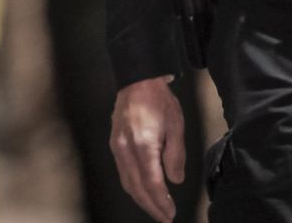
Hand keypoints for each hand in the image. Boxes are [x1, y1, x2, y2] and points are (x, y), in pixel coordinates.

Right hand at [110, 75, 185, 221]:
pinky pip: (122, 171)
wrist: (137, 82)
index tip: (171, 213)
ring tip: (155, 208)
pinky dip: (132, 186)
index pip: (152, 182)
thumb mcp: (176, 127)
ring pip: (127, 181)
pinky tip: (142, 190)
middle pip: (137, 187)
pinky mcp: (115, 144)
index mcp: (144, 145)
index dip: (162, 201)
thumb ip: (176, 156)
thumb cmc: (159, 102)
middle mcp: (126, 148)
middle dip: (151, 205)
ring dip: (141, 198)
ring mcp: (118, 146)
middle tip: (165, 217)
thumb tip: (175, 180)